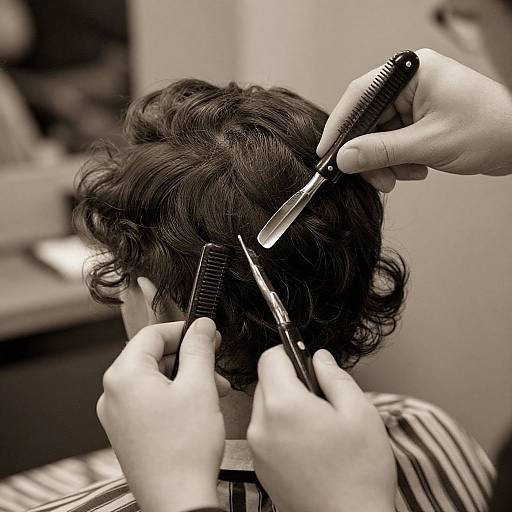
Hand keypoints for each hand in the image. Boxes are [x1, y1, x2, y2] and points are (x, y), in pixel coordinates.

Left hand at [97, 318, 226, 511]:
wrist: (178, 502)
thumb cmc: (184, 451)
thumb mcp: (199, 386)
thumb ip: (200, 348)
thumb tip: (202, 326)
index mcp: (124, 377)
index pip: (153, 334)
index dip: (184, 330)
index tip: (207, 333)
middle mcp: (113, 394)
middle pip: (154, 356)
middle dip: (189, 357)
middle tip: (215, 362)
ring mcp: (118, 415)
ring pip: (155, 379)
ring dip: (187, 377)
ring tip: (214, 390)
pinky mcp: (128, 431)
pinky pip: (151, 399)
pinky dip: (176, 395)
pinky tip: (199, 406)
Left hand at [247, 346, 395, 511]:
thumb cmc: (359, 474)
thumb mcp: (359, 413)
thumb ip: (335, 376)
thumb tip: (319, 357)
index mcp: (284, 406)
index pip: (269, 358)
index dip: (289, 352)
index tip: (306, 360)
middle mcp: (262, 425)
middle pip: (266, 381)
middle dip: (291, 380)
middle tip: (320, 398)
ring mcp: (258, 449)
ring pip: (265, 406)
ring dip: (287, 404)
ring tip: (317, 425)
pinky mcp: (261, 466)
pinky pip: (266, 431)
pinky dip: (282, 427)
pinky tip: (309, 443)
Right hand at [317, 48, 511, 191]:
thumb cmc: (490, 128)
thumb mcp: (428, 144)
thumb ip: (381, 151)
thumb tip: (345, 158)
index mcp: (413, 72)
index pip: (360, 95)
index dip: (340, 125)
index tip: (327, 152)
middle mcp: (411, 83)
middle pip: (368, 120)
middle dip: (371, 154)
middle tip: (376, 178)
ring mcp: (416, 101)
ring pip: (379, 136)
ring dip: (387, 162)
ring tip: (407, 174)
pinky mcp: (421, 119)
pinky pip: (394, 142)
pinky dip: (400, 161)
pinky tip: (418, 169)